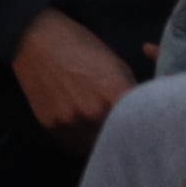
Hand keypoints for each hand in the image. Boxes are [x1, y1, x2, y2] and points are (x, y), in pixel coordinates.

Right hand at [10, 10, 134, 154]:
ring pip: (96, 147)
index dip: (147, 130)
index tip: (150, 131)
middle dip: (125, 138)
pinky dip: (83, 140)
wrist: (35, 39)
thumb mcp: (116, 65)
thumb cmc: (81, 45)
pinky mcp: (51, 126)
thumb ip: (131, 94)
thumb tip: (141, 116)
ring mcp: (70, 122)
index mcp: (114, 95)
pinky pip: (75, 144)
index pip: (142, 128)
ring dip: (103, 142)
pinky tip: (84, 128)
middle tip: (127, 134)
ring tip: (104, 131)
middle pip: (120, 141)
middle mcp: (93, 114)